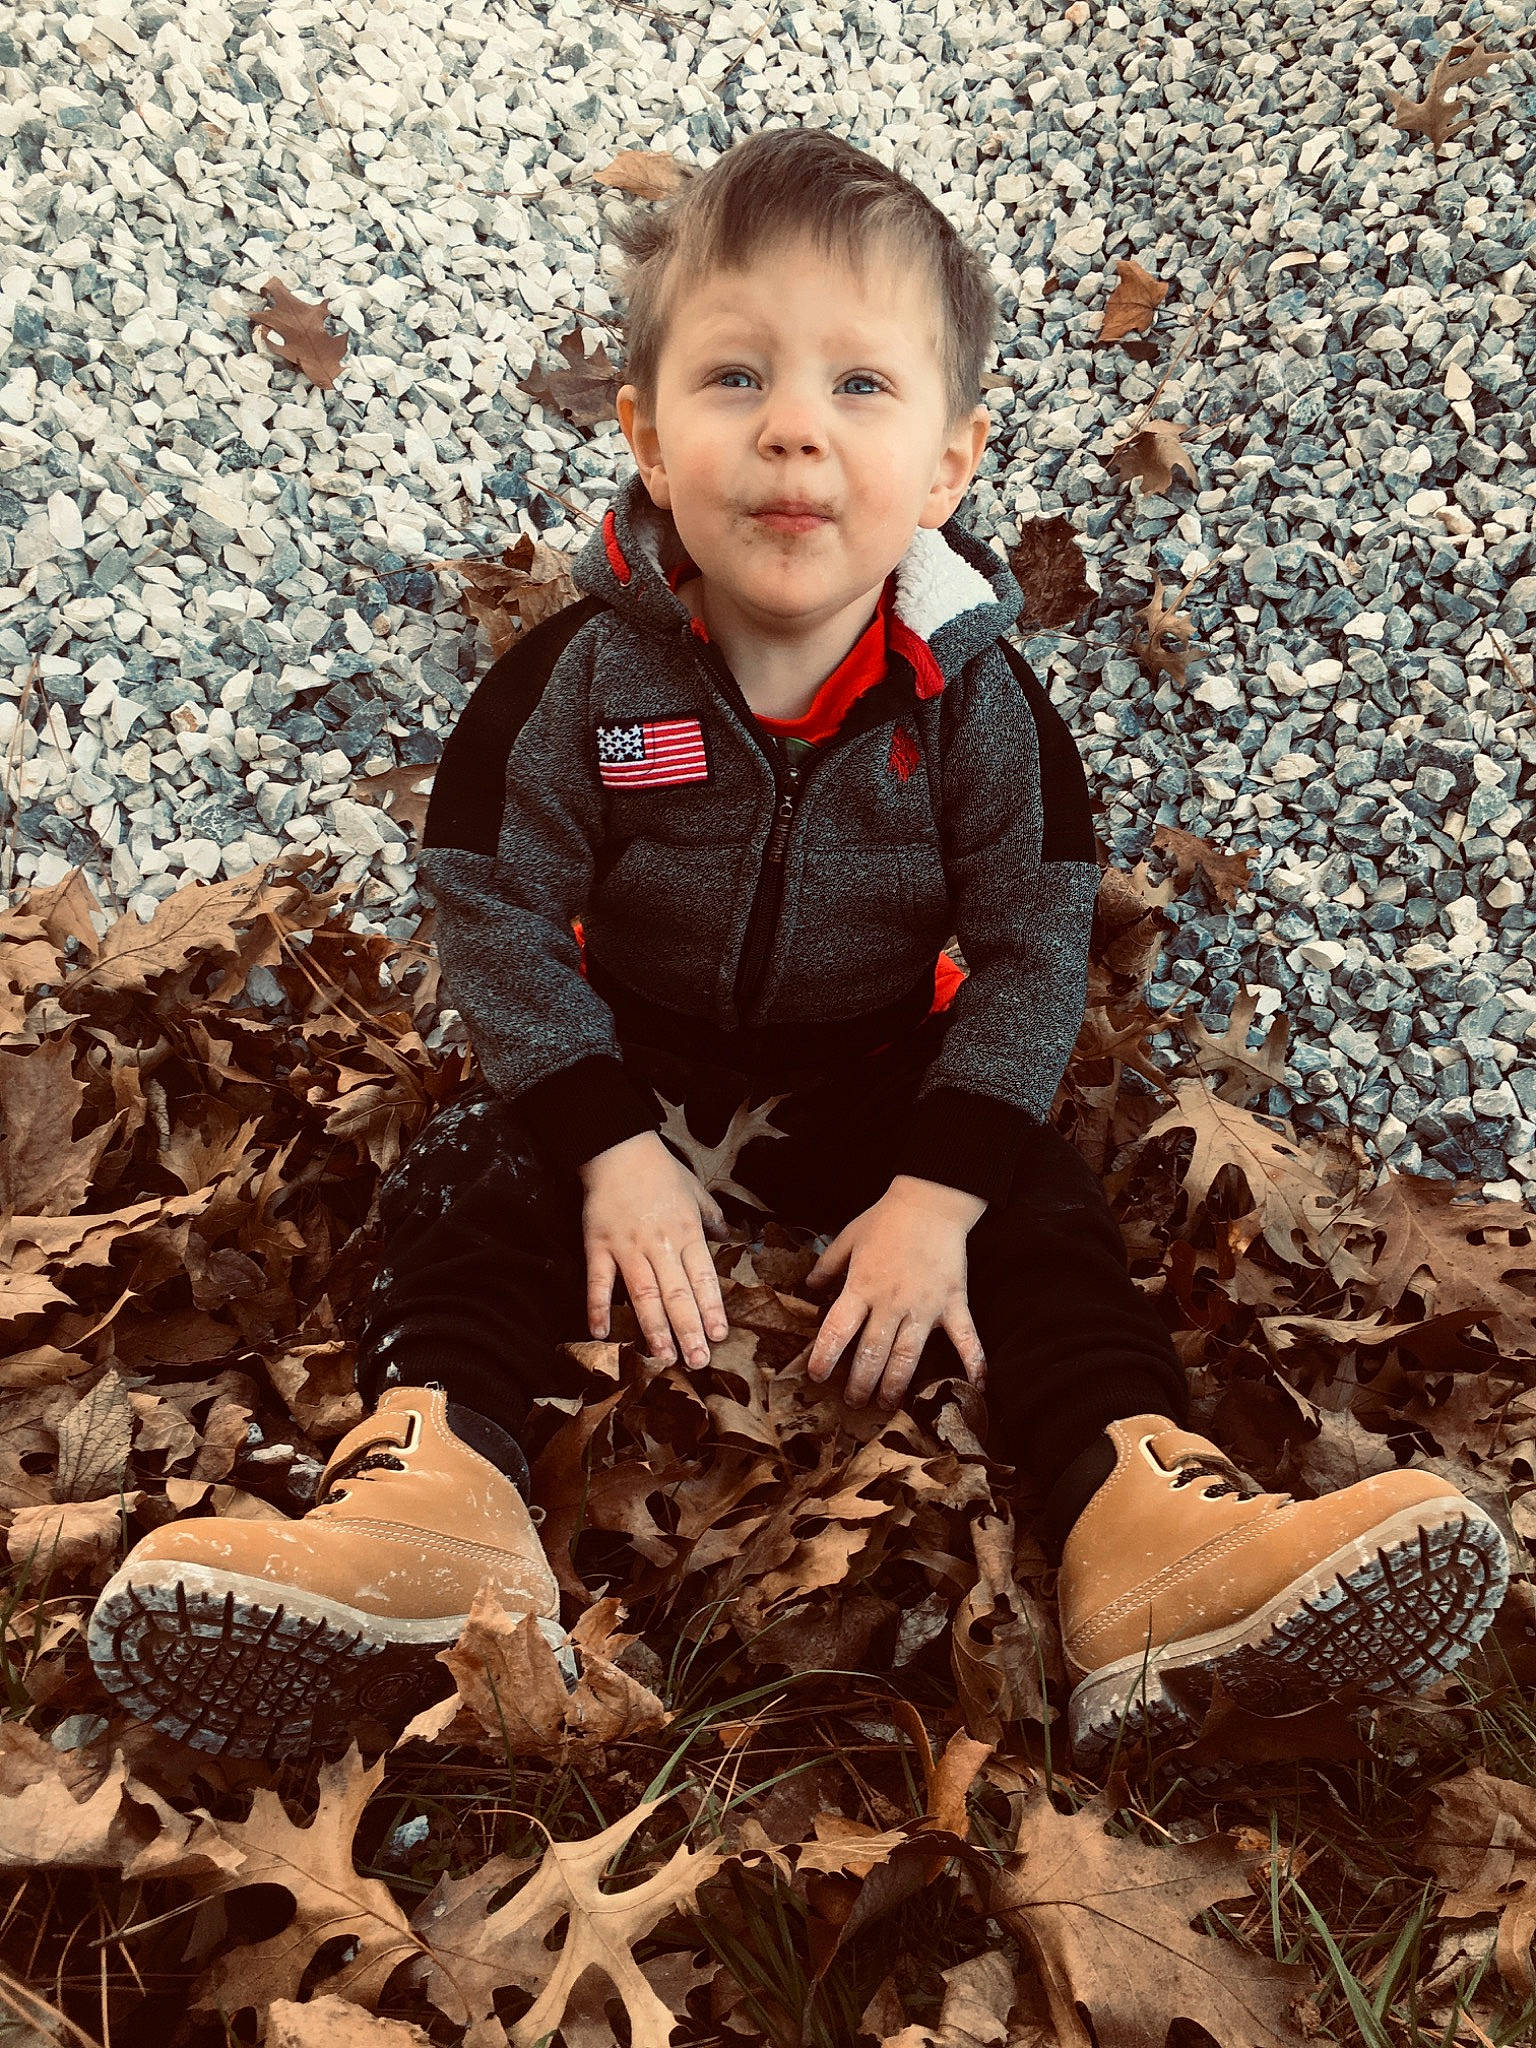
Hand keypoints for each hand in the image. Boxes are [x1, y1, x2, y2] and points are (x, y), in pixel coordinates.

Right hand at [579, 1130, 730, 1368]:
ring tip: (663, 1356)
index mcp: (686, 1232)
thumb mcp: (695, 1191)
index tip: (719, 1336)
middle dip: (688, 1329)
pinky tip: (601, 1333)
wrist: (618, 1149)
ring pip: (643, 1293)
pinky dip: (598, 1306)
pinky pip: (598, 1281)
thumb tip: (728, 1236)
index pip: (703, 1278)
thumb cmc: (660, 1171)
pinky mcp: (597, 1245)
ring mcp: (627, 1247)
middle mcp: (659, 1244)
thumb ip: (712, 1218)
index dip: (711, 1308)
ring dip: (653, 1327)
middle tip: (697, 1361)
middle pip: (676, 1293)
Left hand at [802, 1176, 987, 1412]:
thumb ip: (828, 1266)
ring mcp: (925, 1307)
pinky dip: (974, 1365)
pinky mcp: (953, 1304)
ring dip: (896, 1384)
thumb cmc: (886, 1219)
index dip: (824, 1356)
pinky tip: (976, 1390)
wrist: (931, 1201)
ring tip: (886, 1405)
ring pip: (908, 1356)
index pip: (838, 1330)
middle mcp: (892, 1302)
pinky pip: (966, 1340)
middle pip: (872, 1353)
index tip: (816, 1375)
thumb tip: (808, 1288)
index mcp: (862, 1287)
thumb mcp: (848, 1237)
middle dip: (860, 1383)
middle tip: (853, 1403)